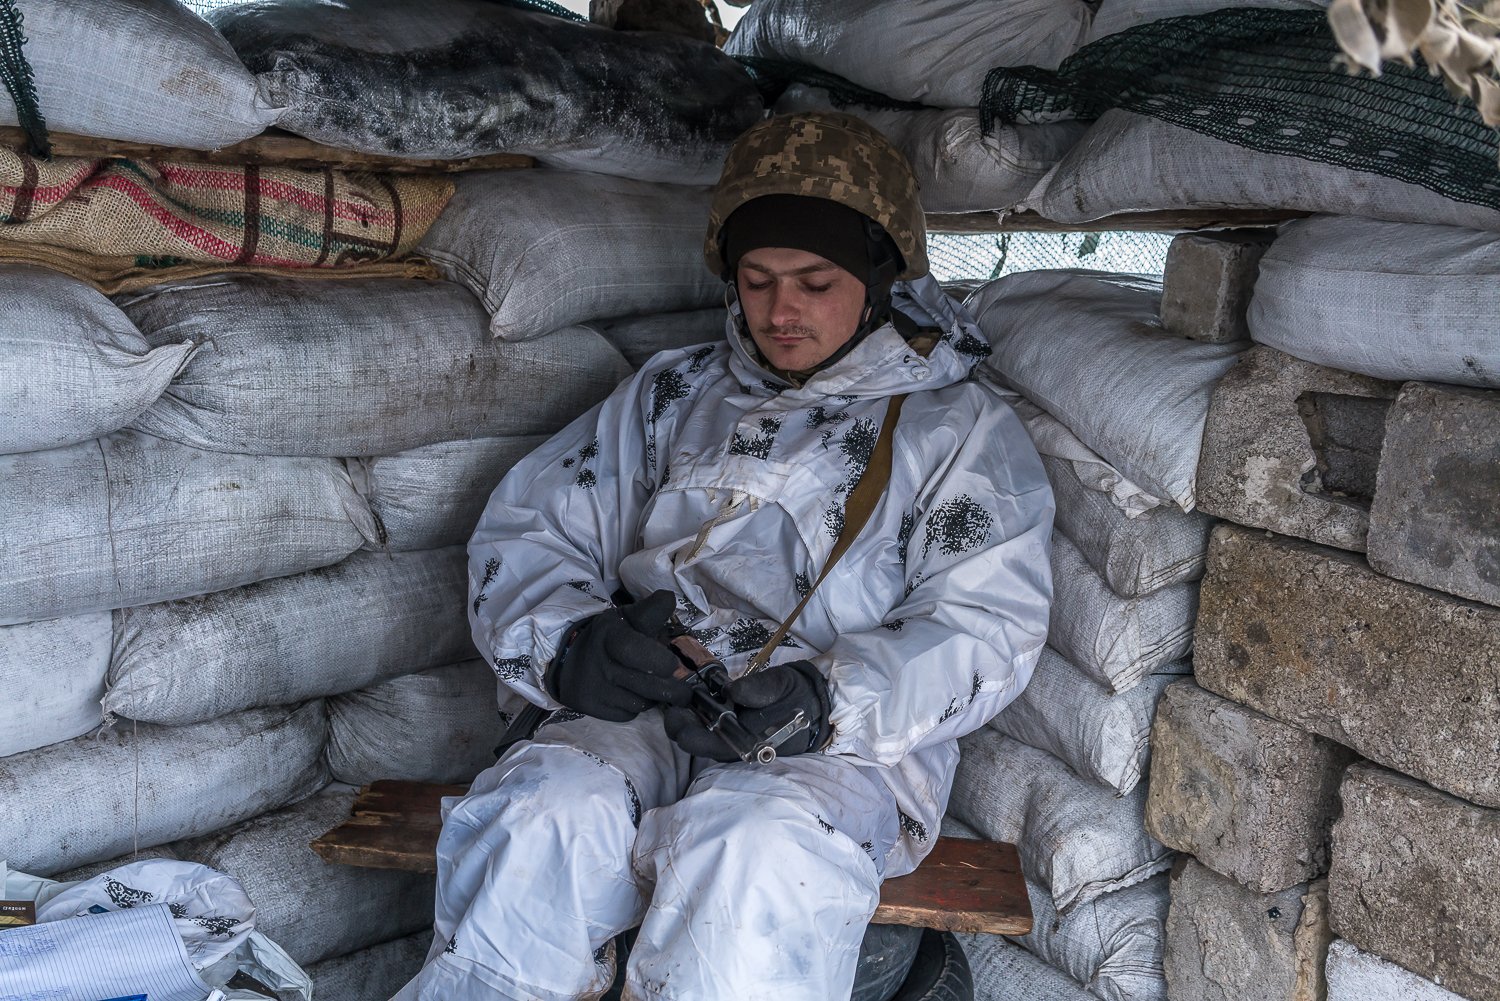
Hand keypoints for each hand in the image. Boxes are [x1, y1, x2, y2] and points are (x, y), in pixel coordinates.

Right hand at [545, 590, 690, 721]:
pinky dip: (635, 707)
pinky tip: (632, 694)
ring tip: (654, 687)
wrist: (570, 657)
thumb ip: (651, 611)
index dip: (657, 660)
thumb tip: (670, 598)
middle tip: (685, 691)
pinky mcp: (592, 708)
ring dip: (653, 698)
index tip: (673, 664)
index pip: (633, 649)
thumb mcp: (627, 617)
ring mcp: (594, 688)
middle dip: (672, 690)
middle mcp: (601, 663)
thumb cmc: (610, 636)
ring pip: (640, 703)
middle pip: (646, 685)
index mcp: (610, 634)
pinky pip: (627, 714)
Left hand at [663, 659, 831, 760]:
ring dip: (686, 721)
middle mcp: (739, 748)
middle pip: (700, 744)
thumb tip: (733, 690)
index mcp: (750, 743)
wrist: (815, 700)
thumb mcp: (782, 685)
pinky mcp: (734, 731)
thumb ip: (760, 689)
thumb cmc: (798, 695)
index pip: (712, 746)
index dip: (689, 732)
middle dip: (681, 726)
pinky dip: (696, 717)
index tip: (677, 713)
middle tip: (673, 705)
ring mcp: (735, 741)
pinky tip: (690, 702)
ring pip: (702, 737)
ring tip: (678, 702)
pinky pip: (709, 729)